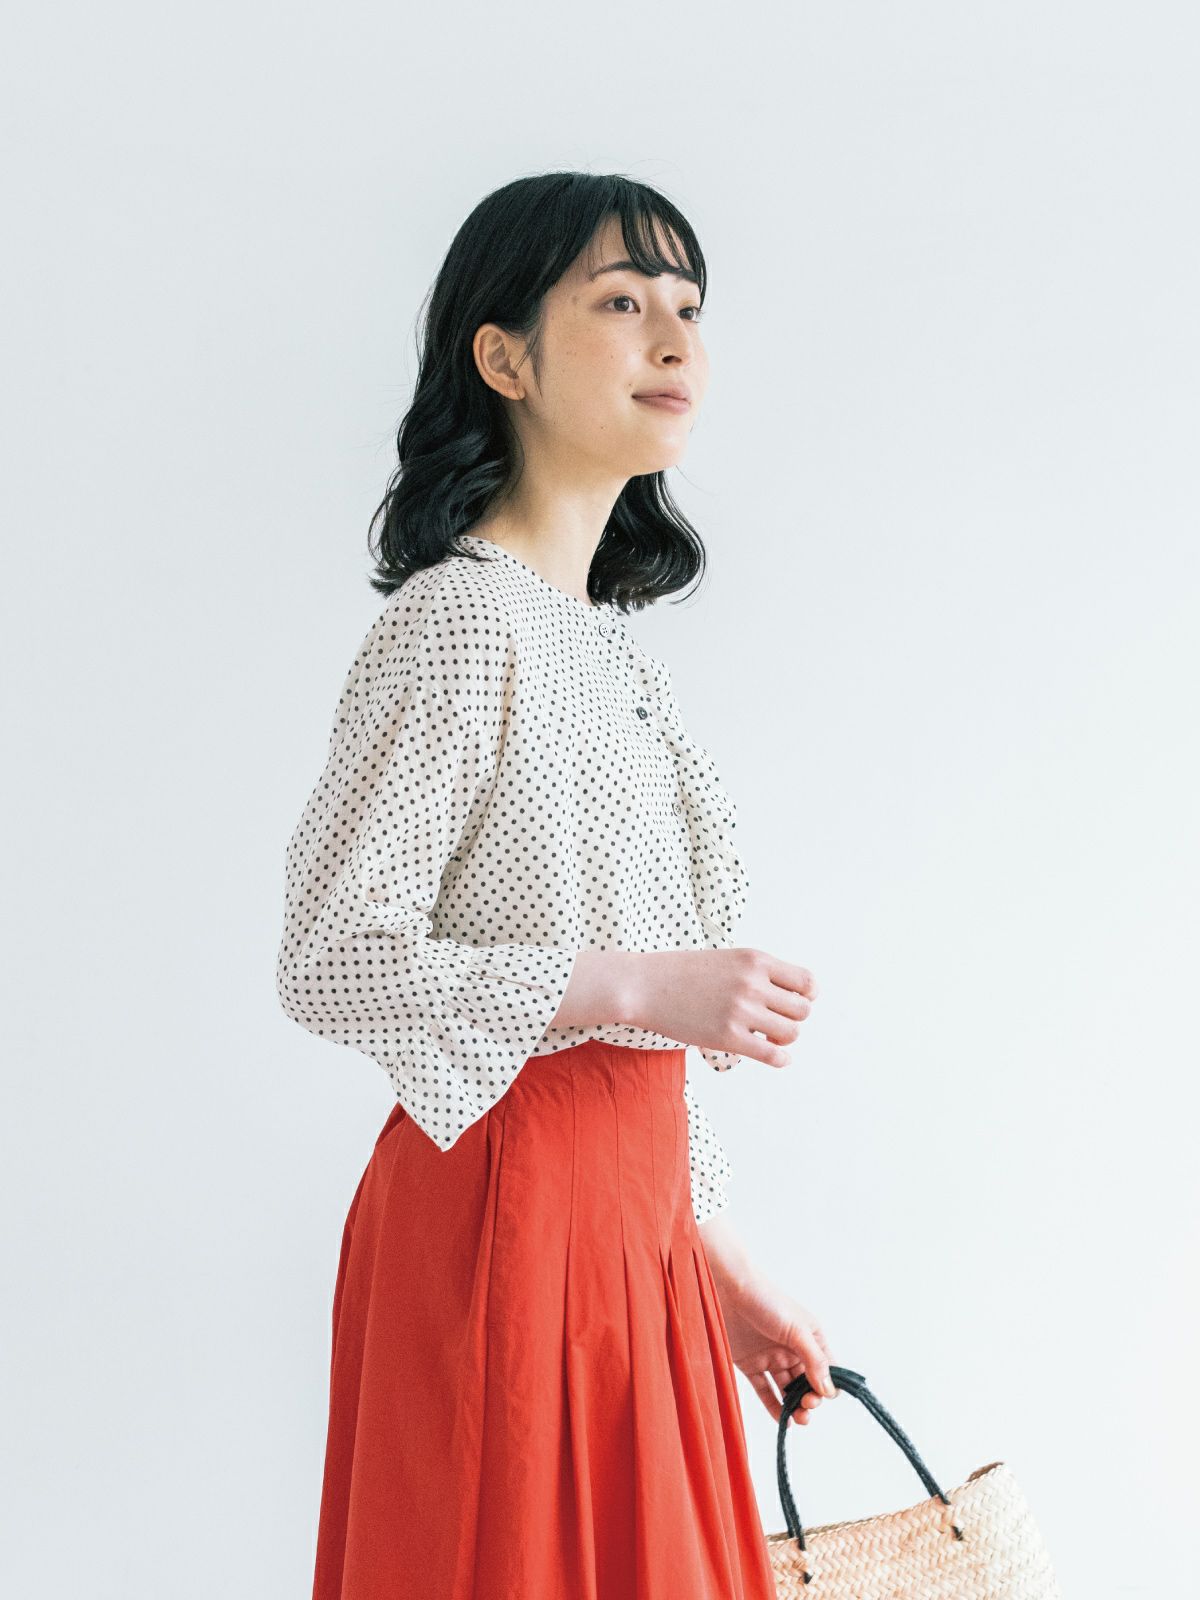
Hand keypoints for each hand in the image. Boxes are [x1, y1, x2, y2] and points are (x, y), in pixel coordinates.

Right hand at [622, 948, 818, 1070]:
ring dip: (783, 1038)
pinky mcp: (727, 1037)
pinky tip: (776, 1057)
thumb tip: (791, 996)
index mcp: (755, 960)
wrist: (644, 985)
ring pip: (791, 1033)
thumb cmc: (683, 973)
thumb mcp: (727, 959)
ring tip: (767, 1036)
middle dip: (793, 1019)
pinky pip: (772, 1054)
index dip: (806, 996)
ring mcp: (740, 1011)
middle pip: (803, 1010)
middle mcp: (752, 983)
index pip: (807, 982)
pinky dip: (780, 1059)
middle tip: (775, 1021)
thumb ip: (758, 973)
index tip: (792, 1002)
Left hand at [712, 1266, 837, 1427]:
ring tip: (797, 1419)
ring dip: (795, 1407)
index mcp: (809, 1337)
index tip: (822, 1397)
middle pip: (808, 1383)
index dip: (829, 1385)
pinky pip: (765, 1390)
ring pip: (788, 1390)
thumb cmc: (765, 1300)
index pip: (828, 1368)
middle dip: (811, 1399)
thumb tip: (829, 1389)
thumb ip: (814, 1359)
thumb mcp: (795, 1328)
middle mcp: (792, 1349)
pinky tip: (781, 1419)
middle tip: (806, 1407)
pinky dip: (774, 1406)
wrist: (725, 1288)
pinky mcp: (750, 1364)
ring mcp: (771, 1357)